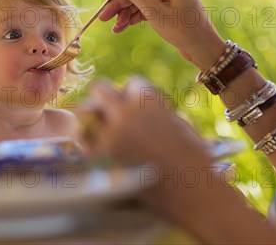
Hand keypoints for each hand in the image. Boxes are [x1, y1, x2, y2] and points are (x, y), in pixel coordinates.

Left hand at [79, 77, 211, 167]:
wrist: (193, 192)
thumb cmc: (194, 158)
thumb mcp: (178, 121)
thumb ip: (153, 108)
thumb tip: (131, 103)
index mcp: (148, 98)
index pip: (130, 83)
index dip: (135, 96)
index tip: (140, 109)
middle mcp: (125, 112)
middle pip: (99, 89)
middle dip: (107, 99)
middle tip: (113, 113)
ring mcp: (110, 135)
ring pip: (84, 111)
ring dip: (92, 116)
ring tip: (101, 127)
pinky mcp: (100, 158)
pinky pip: (82, 139)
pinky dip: (88, 140)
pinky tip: (98, 146)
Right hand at [99, 0, 225, 70]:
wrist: (201, 49)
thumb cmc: (182, 28)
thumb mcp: (153, 11)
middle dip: (120, 3)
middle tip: (103, 16)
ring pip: (138, 0)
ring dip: (124, 13)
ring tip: (113, 27)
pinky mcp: (165, 7)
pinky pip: (144, 8)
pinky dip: (133, 17)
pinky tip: (120, 28)